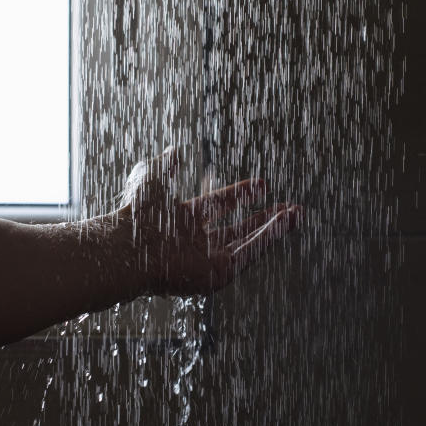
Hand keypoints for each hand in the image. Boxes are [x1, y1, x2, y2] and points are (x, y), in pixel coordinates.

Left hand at [113, 148, 300, 295]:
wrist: (128, 245)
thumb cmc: (135, 215)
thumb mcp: (151, 179)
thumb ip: (165, 165)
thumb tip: (174, 150)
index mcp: (182, 221)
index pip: (219, 205)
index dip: (241, 194)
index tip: (262, 185)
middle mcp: (196, 243)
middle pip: (238, 229)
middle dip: (265, 218)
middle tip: (290, 207)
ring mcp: (206, 261)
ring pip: (248, 243)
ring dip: (273, 229)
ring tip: (296, 215)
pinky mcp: (215, 276)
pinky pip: (247, 255)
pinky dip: (266, 240)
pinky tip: (282, 224)